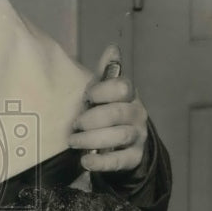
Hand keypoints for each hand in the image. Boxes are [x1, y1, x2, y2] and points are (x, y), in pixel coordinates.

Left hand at [69, 44, 148, 172]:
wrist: (125, 145)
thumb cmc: (108, 112)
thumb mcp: (105, 93)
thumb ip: (106, 73)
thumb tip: (113, 48)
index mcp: (129, 95)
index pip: (122, 87)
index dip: (102, 91)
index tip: (86, 97)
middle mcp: (137, 114)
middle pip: (119, 113)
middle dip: (93, 118)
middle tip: (75, 125)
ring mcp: (137, 136)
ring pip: (120, 136)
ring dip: (93, 139)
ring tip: (73, 142)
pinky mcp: (134, 158)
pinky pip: (120, 161)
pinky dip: (101, 162)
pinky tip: (85, 161)